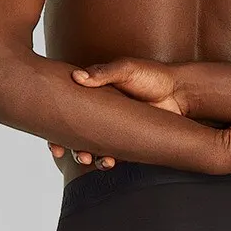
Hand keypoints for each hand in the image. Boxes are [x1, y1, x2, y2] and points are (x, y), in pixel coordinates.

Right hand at [46, 57, 185, 169]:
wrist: (180, 93)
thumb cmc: (152, 76)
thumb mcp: (126, 69)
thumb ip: (102, 74)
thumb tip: (76, 77)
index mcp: (93, 93)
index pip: (66, 108)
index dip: (55, 123)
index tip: (50, 137)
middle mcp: (98, 112)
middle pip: (74, 131)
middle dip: (68, 145)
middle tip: (67, 150)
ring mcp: (111, 128)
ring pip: (90, 146)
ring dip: (84, 155)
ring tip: (87, 158)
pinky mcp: (126, 141)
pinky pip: (110, 154)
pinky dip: (105, 161)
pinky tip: (108, 161)